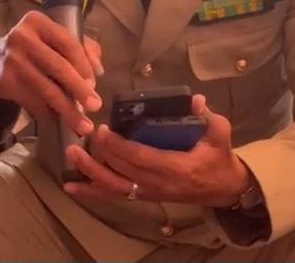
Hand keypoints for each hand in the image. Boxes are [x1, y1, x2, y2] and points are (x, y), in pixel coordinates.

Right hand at [0, 11, 102, 135]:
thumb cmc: (34, 48)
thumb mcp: (53, 38)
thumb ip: (81, 47)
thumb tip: (97, 69)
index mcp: (38, 22)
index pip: (69, 42)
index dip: (84, 64)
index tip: (94, 83)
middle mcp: (23, 37)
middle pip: (59, 66)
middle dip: (80, 89)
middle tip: (95, 106)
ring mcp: (12, 60)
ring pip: (47, 89)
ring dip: (68, 109)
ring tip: (84, 125)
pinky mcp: (5, 82)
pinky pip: (33, 101)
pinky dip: (49, 113)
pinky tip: (60, 120)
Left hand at [64, 95, 249, 206]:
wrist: (223, 188)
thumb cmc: (218, 158)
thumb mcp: (219, 134)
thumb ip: (206, 117)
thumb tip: (195, 99)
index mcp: (175, 168)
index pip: (142, 159)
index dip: (119, 147)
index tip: (103, 131)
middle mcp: (158, 185)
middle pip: (122, 172)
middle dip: (100, 154)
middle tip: (85, 133)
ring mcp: (149, 193)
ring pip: (114, 187)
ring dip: (90, 173)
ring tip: (70, 157)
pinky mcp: (143, 195)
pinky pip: (115, 194)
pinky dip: (92, 191)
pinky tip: (71, 187)